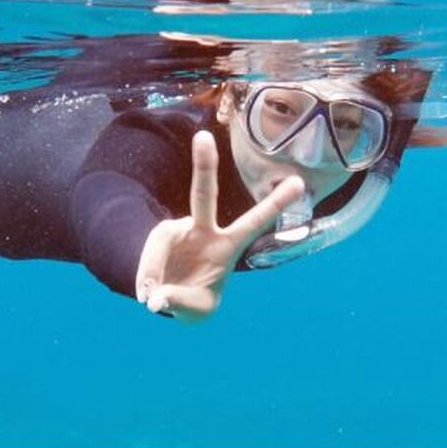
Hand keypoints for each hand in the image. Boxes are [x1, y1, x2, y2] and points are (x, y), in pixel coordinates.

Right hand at [135, 130, 304, 322]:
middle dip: (204, 165)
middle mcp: (202, 231)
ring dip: (153, 266)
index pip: (254, 222)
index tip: (298, 182)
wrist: (163, 298)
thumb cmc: (192, 299)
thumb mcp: (196, 310)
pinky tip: (151, 296)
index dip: (275, 203)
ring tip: (154, 297)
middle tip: (202, 137)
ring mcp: (176, 233)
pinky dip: (148, 281)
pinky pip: (149, 262)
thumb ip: (180, 304)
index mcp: (226, 246)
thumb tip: (155, 299)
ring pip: (162, 238)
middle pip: (203, 195)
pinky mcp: (155, 240)